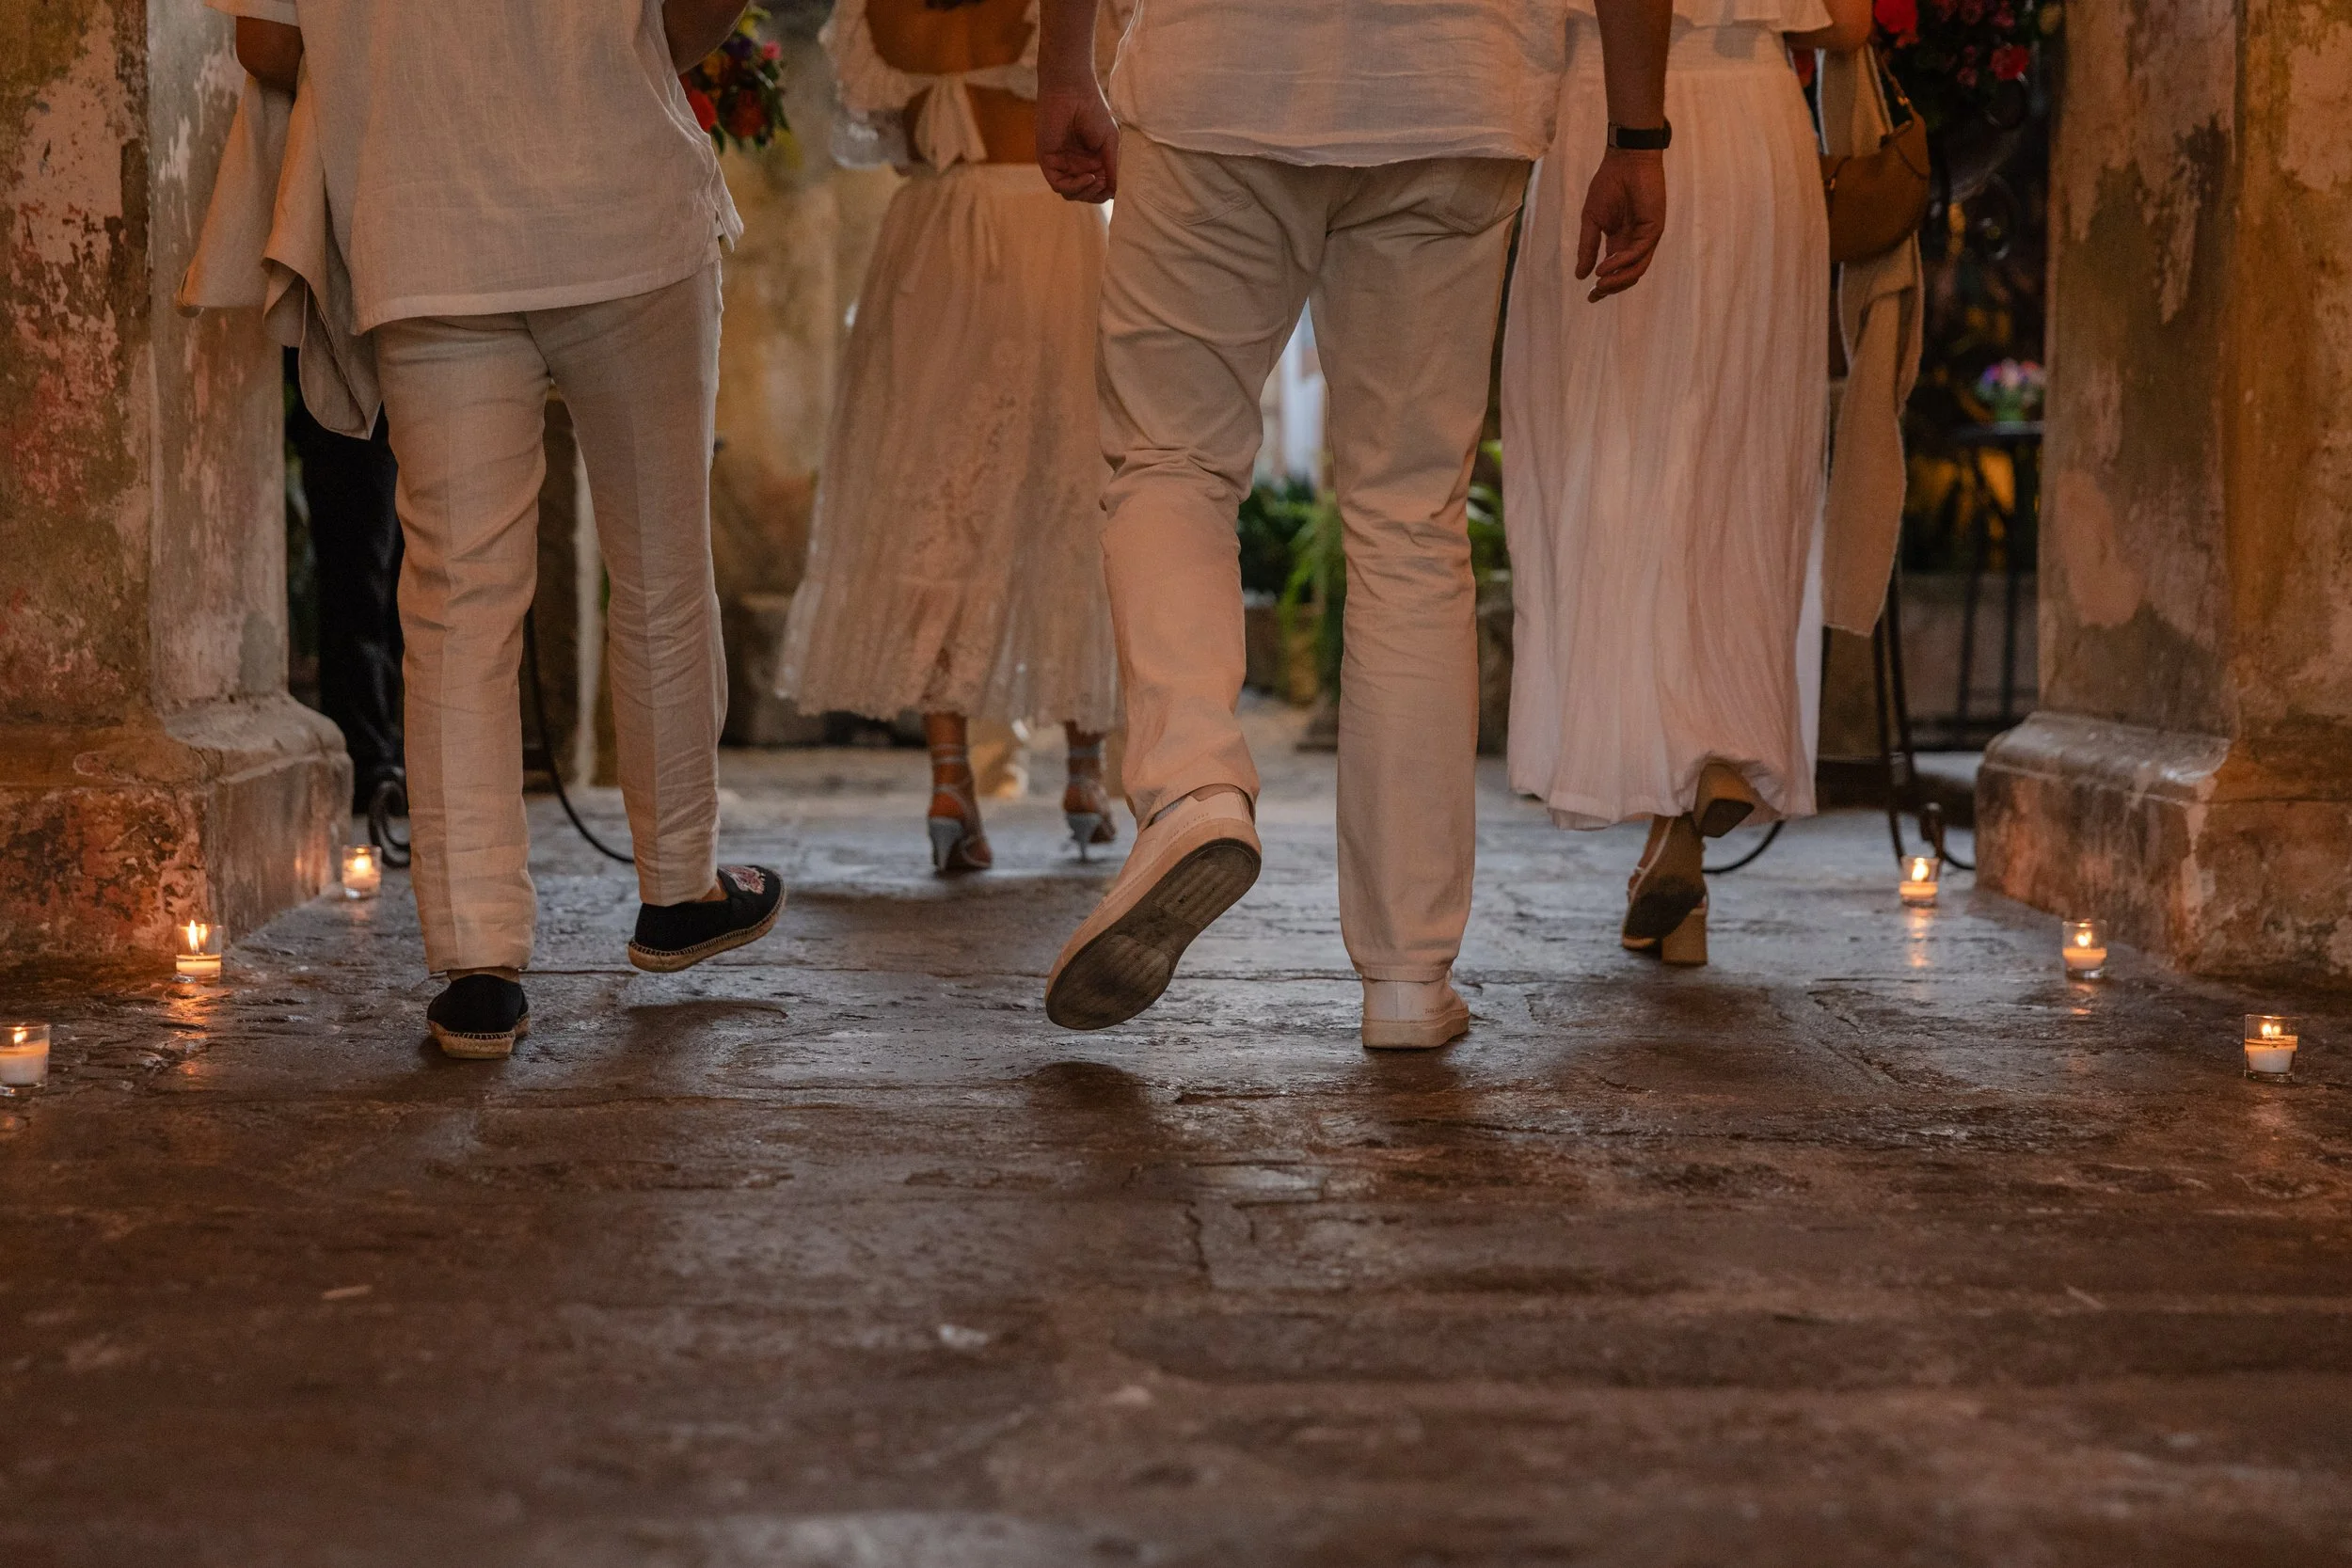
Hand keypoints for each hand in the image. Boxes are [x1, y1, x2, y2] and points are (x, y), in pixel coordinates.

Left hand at [1036, 87, 1118, 202]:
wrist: (1072, 91)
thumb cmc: (1093, 111)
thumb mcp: (1110, 143)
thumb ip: (1113, 168)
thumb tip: (1117, 193)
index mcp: (1090, 160)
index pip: (1097, 188)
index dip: (1106, 192)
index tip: (1117, 186)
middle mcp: (1075, 164)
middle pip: (1084, 194)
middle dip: (1096, 195)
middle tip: (1104, 184)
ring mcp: (1061, 163)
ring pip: (1071, 193)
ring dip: (1086, 193)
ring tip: (1097, 180)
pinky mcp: (1048, 161)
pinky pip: (1059, 185)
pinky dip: (1075, 186)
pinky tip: (1088, 177)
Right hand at [1576, 147, 1666, 301]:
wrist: (1625, 161)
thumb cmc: (1608, 185)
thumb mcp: (1591, 220)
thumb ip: (1588, 247)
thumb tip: (1580, 275)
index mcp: (1619, 242)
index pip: (1614, 271)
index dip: (1603, 286)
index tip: (1590, 297)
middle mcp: (1634, 243)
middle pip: (1627, 275)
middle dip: (1611, 287)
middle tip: (1595, 293)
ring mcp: (1646, 237)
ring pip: (1636, 268)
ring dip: (1618, 279)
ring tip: (1600, 284)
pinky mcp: (1654, 228)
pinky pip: (1640, 252)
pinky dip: (1623, 261)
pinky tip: (1607, 265)